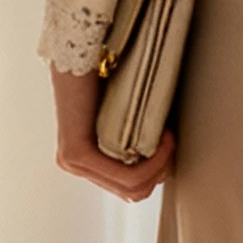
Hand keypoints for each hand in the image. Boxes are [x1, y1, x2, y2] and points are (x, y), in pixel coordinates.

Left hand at [49, 66, 173, 200]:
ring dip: (160, 165)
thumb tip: (163, 155)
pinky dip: (153, 161)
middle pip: (133, 192)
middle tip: (170, 143)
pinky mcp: (76, 154)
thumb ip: (131, 137)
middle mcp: (75, 165)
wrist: (82, 50)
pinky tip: (163, 138)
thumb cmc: (105, 73)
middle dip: (161, 172)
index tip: (168, 142)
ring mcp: (72, 162)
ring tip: (167, 138)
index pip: (129, 187)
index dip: (157, 171)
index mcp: (85, 159)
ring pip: (132, 188)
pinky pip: (127, 176)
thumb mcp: (121, 114)